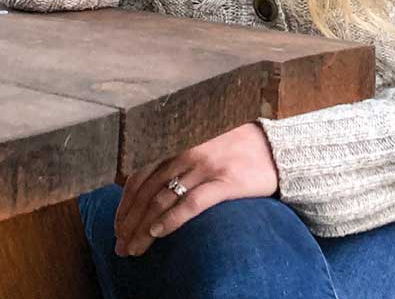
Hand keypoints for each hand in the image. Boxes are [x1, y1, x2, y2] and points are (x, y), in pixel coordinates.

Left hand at [113, 123, 277, 256]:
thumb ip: (177, 161)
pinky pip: (191, 204)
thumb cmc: (238, 149)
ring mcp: (205, 168)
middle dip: (129, 222)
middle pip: (146, 192)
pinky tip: (158, 233)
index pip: (139, 177)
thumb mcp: (201, 147)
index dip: (124, 204)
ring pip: (162, 200)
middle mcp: (186, 154)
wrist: (277, 148)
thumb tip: (149, 188)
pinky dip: (171, 219)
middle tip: (120, 245)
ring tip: (134, 248)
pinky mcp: (225, 183)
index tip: (117, 226)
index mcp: (177, 146)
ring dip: (143, 227)